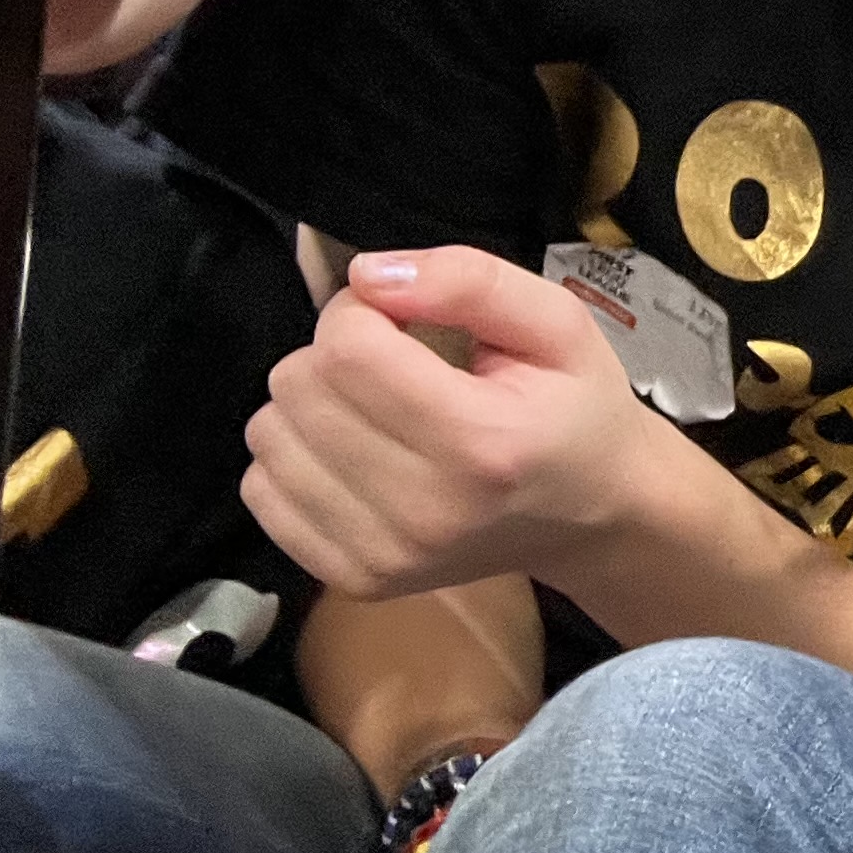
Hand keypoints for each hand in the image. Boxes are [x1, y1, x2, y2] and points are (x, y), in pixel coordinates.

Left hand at [246, 249, 678, 599]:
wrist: (592, 515)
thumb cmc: (576, 410)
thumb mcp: (558, 323)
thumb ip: (471, 281)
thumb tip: (367, 276)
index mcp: (482, 441)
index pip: (347, 348)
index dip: (362, 311)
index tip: (403, 320)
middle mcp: (426, 509)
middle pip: (298, 388)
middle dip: (334, 355)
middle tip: (393, 367)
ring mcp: (383, 553)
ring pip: (269, 435)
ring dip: (311, 406)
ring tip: (375, 411)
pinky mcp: (352, 577)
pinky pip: (260, 491)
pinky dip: (295, 459)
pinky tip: (352, 454)